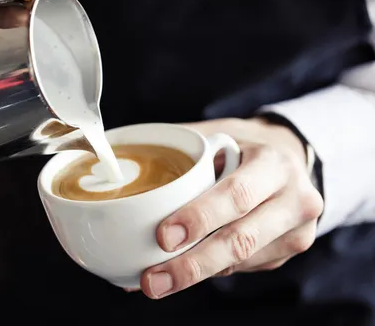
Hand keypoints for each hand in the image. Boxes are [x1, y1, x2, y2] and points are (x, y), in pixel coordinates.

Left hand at [139, 118, 323, 298]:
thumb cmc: (243, 146)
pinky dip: (210, 271)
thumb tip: (120, 158)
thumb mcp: (218, 134)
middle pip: (241, 240)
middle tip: (153, 278)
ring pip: (241, 261)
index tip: (163, 236)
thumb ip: (179, 146)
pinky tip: (183, 270)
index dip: (200, 218)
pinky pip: (244, 267)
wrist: (291, 158)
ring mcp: (297, 230)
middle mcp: (295, 199)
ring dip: (195, 274)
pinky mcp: (289, 251)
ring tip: (157, 281)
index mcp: (274, 164)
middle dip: (192, 264)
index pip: (237, 195)